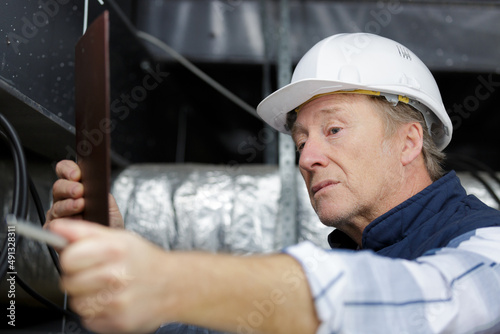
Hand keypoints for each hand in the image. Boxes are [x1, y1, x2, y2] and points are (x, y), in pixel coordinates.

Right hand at [45, 160, 123, 228]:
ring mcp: (57, 214)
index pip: (65, 171)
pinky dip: (66, 222)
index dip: (68, 170)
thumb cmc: (108, 223)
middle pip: (58, 186)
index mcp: (76, 188)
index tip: (77, 174)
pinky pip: (54, 224)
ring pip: (57, 205)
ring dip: (69, 205)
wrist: (106, 244)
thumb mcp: (110, 205)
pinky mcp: (53, 229)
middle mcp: (64, 198)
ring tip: (80, 205)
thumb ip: (103, 194)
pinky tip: (76, 221)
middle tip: (79, 190)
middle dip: (69, 187)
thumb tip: (97, 185)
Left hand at [51, 219, 171, 332]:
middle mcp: (116, 276)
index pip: (68, 258)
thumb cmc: (145, 261)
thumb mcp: (119, 238)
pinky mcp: (117, 322)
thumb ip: (83, 232)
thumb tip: (56, 228)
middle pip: (68, 283)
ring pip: (76, 303)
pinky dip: (97, 312)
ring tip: (107, 289)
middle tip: (98, 274)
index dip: (72, 258)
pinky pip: (89, 319)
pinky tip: (113, 301)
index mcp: (114, 250)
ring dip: (87, 297)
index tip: (82, 258)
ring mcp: (117, 302)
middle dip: (79, 278)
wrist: (173, 285)